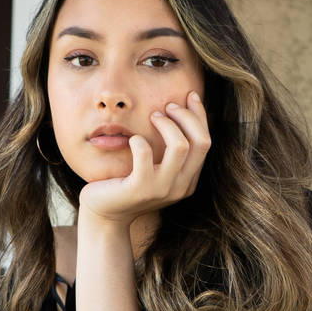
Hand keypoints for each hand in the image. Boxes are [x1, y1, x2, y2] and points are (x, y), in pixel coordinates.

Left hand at [78, 90, 210, 223]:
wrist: (105, 214)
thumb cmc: (129, 185)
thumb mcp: (157, 169)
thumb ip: (171, 152)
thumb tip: (181, 110)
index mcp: (188, 180)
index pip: (205, 142)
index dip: (200, 115)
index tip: (189, 96)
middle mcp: (180, 187)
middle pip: (201, 142)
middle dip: (186, 116)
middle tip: (167, 107)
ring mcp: (161, 189)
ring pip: (180, 146)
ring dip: (167, 125)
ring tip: (152, 117)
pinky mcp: (139, 188)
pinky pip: (145, 154)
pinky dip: (139, 141)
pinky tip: (133, 139)